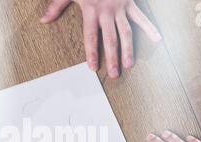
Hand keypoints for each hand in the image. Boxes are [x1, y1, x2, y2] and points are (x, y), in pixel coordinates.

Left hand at [40, 0, 161, 77]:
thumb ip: (57, 6)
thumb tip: (43, 20)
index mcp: (91, 10)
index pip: (91, 36)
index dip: (92, 52)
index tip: (94, 67)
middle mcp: (107, 11)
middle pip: (111, 38)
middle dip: (113, 57)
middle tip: (114, 74)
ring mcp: (120, 8)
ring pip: (126, 32)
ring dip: (128, 49)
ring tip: (129, 64)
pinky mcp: (130, 3)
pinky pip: (141, 17)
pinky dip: (149, 27)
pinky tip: (157, 39)